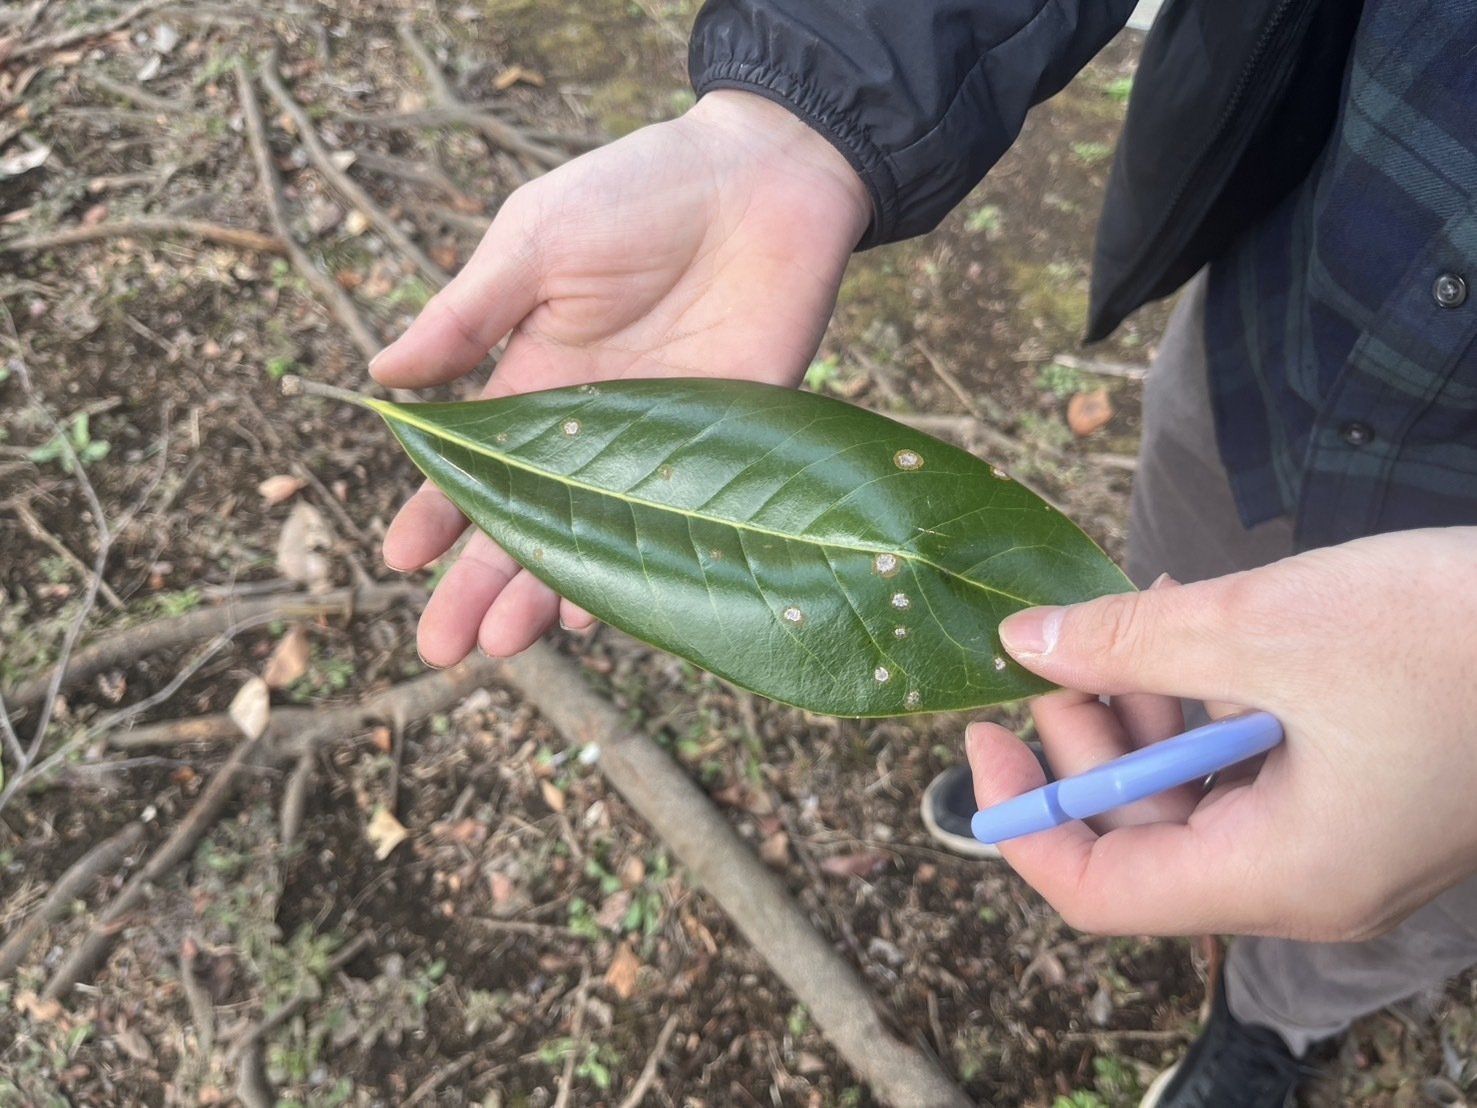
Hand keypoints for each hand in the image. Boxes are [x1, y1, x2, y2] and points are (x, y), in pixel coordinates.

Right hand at [370, 91, 870, 665]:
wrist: (766, 177)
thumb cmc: (640, 192)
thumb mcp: (536, 241)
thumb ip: (469, 315)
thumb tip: (380, 377)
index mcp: (536, 378)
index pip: (475, 465)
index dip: (437, 511)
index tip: (398, 559)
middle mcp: (592, 431)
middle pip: (528, 523)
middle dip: (480, 584)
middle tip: (443, 649)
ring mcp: (659, 450)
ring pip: (597, 541)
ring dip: (549, 592)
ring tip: (506, 643)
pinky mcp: (728, 453)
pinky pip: (678, 528)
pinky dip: (642, 570)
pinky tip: (602, 608)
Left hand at [966, 527, 1476, 940]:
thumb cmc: (1455, 633)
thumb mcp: (1262, 626)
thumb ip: (1124, 643)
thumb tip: (1022, 643)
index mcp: (1282, 875)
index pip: (1101, 892)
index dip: (1023, 819)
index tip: (983, 734)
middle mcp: (1308, 878)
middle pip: (1143, 835)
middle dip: (1088, 743)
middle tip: (1065, 652)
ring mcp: (1343, 838)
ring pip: (1195, 792)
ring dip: (1147, 709)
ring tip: (1138, 618)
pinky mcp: (1366, 790)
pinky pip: (1253, 764)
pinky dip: (1210, 699)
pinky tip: (1196, 623)